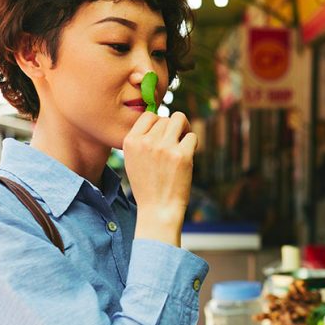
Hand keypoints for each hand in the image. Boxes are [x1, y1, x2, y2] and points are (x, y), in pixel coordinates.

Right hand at [123, 111, 197, 245]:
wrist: (158, 209)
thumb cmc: (147, 186)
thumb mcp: (133, 160)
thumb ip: (142, 140)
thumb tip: (158, 118)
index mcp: (131, 141)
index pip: (149, 115)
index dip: (159, 123)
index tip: (163, 135)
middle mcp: (146, 142)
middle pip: (165, 118)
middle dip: (172, 129)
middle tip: (175, 144)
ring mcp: (164, 148)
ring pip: (179, 119)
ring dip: (184, 128)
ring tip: (183, 142)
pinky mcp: (182, 155)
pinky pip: (192, 136)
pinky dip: (193, 144)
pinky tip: (188, 155)